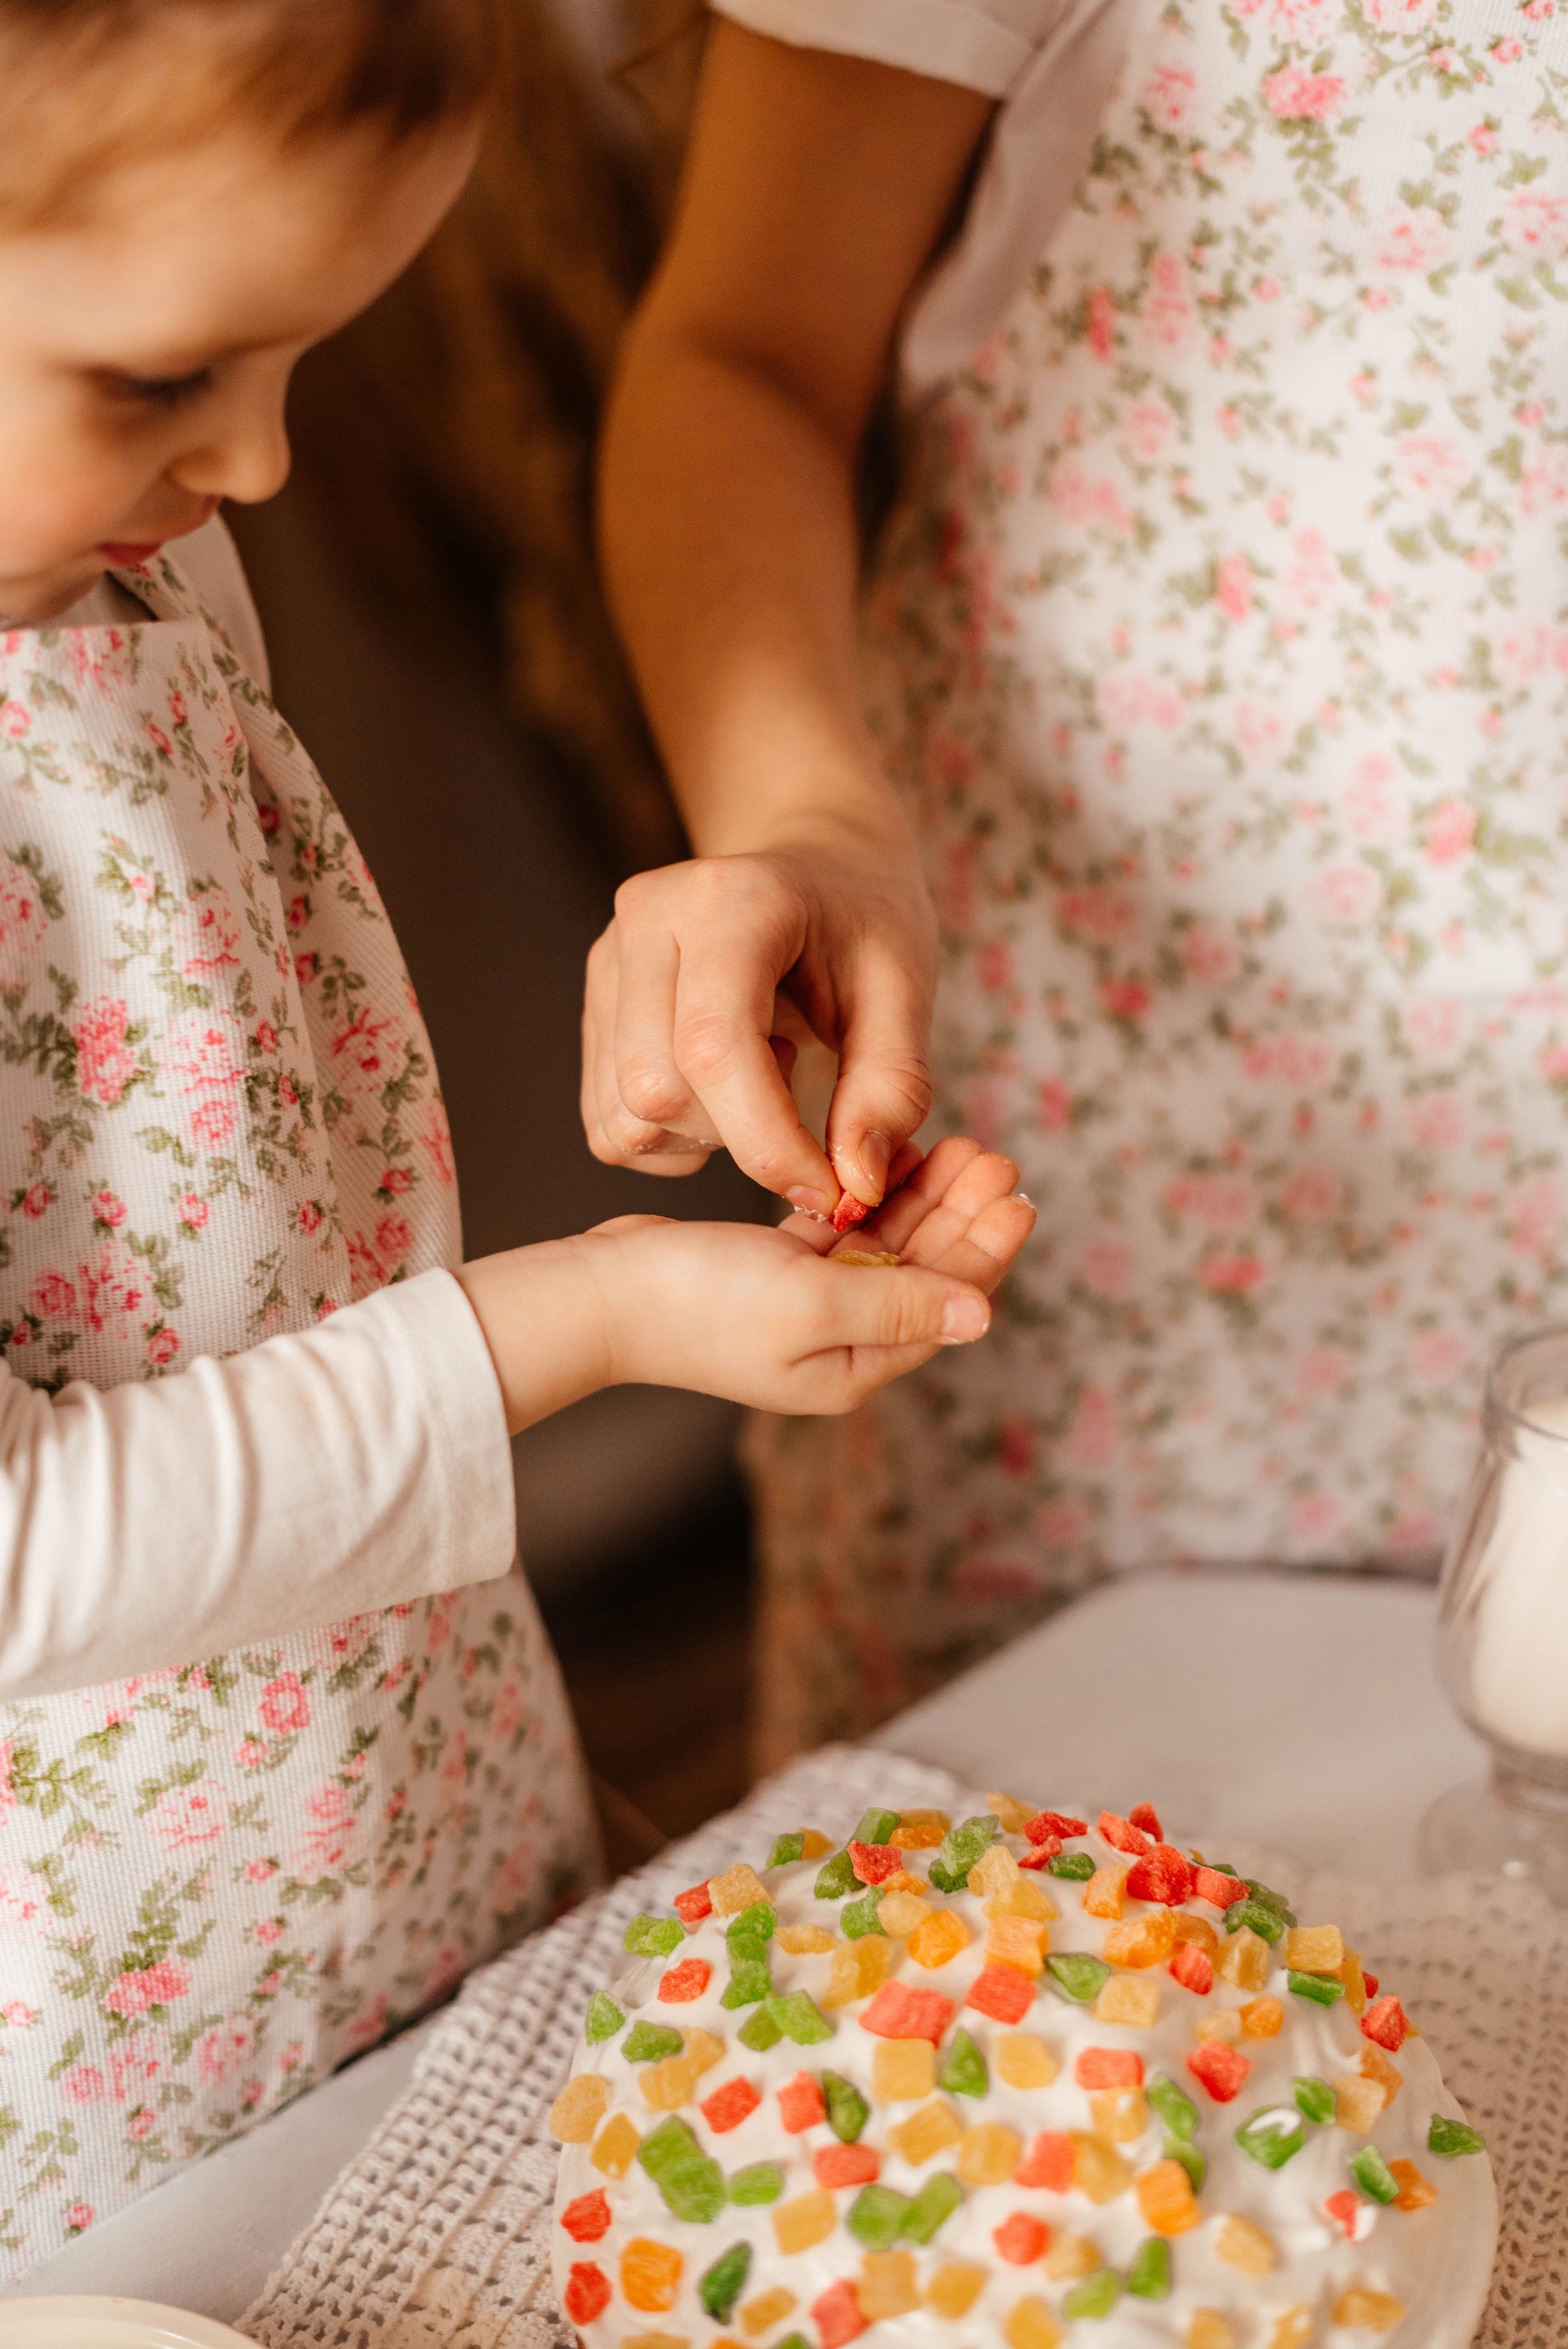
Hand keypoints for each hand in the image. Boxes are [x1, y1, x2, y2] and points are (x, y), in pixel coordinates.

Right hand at [456, 1138, 1031, 1427]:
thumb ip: (897, 1307)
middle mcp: (839, 1341)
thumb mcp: (809, 1304)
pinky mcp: (775, 1269)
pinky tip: (889, 1158)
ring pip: (887, 1247)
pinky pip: (843, 1232)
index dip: (984, 1249)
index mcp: (854, 1366)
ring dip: (921, 1199)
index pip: (944, 1305)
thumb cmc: (693, 1304)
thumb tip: (983, 1318)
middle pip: (924, 1273)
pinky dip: (869, 1197)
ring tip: (957, 1147)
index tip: (1018, 1194)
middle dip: (962, 1215)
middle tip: (995, 1156)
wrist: (600, 1295)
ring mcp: (806, 1305)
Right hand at [580, 807, 937, 1220]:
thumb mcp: (905, 989)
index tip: (828, 1190)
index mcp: (729, 900)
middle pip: (656, 1091)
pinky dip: (670, 1135)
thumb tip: (854, 1185)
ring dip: (701, 1136)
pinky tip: (721, 1085)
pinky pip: (608, 1119)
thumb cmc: (863, 922)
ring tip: (760, 1074)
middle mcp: (647, 920)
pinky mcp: (594, 1004)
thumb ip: (891, 1087)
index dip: (768, 1142)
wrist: (816, 862)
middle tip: (796, 1092)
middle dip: (737, 1136)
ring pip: (625, 1114)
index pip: (715, 1048)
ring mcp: (607, 961)